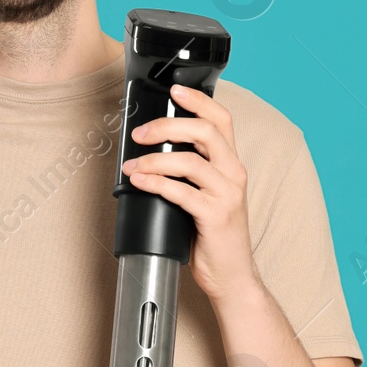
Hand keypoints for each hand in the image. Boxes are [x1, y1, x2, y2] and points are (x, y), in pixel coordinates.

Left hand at [120, 84, 259, 304]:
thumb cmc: (213, 235)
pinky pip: (181, 192)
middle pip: (205, 132)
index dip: (199, 101)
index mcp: (232, 165)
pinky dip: (156, 183)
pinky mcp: (215, 216)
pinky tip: (139, 181)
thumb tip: (155, 150)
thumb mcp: (208, 194)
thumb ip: (192, 172)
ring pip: (190, 162)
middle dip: (167, 126)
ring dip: (154, 159)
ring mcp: (227, 195)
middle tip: (140, 133)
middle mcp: (234, 174)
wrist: (232, 275)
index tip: (174, 90)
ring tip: (132, 165)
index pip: (222, 120)